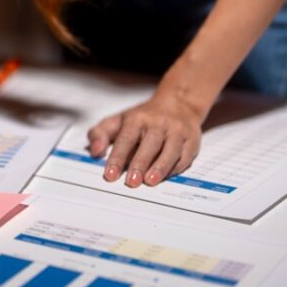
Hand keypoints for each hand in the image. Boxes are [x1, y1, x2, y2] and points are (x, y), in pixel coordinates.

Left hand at [86, 88, 206, 187]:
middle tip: (131, 182)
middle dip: (140, 164)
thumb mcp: (117, 121)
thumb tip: (94, 151)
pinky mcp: (192, 140)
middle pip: (149, 144)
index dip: (117, 157)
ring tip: (150, 182)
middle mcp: (158, 123)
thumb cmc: (143, 118)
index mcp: (137, 119)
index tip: (110, 175)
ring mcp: (177, 131)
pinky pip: (184, 156)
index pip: (126, 139)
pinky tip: (165, 177)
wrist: (179, 104)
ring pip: (170, 150)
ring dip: (160, 167)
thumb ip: (100, 134)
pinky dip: (175, 168)